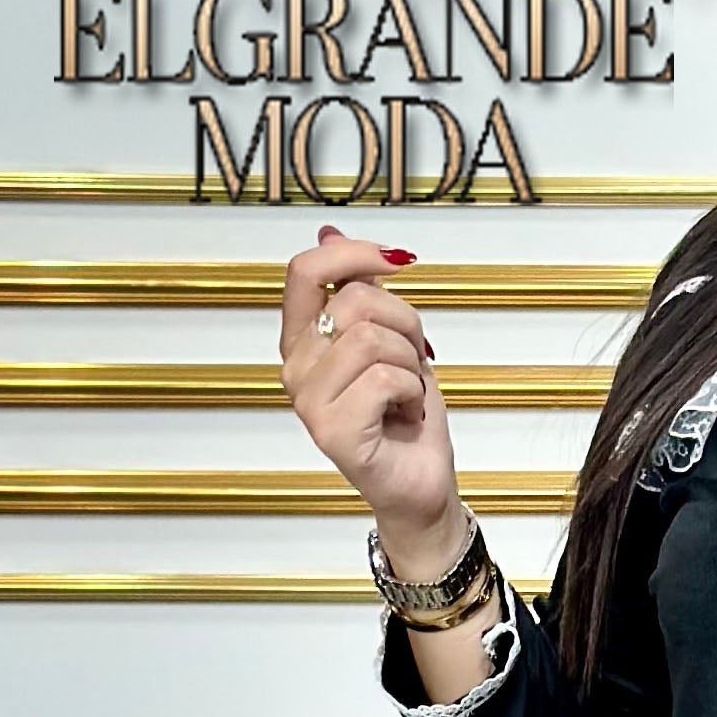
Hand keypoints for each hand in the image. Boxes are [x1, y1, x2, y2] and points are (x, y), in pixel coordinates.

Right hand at [279, 228, 465, 570]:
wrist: (420, 483)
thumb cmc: (404, 416)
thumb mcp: (389, 337)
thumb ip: (357, 289)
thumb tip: (329, 232)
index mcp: (301, 341)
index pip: (304, 270)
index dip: (353, 254)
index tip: (397, 262)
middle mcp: (295, 369)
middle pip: (355, 301)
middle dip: (406, 323)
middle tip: (413, 360)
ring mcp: (309, 402)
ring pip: (373, 338)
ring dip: (411, 363)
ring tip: (407, 392)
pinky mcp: (332, 431)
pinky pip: (386, 378)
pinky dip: (413, 393)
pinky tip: (405, 414)